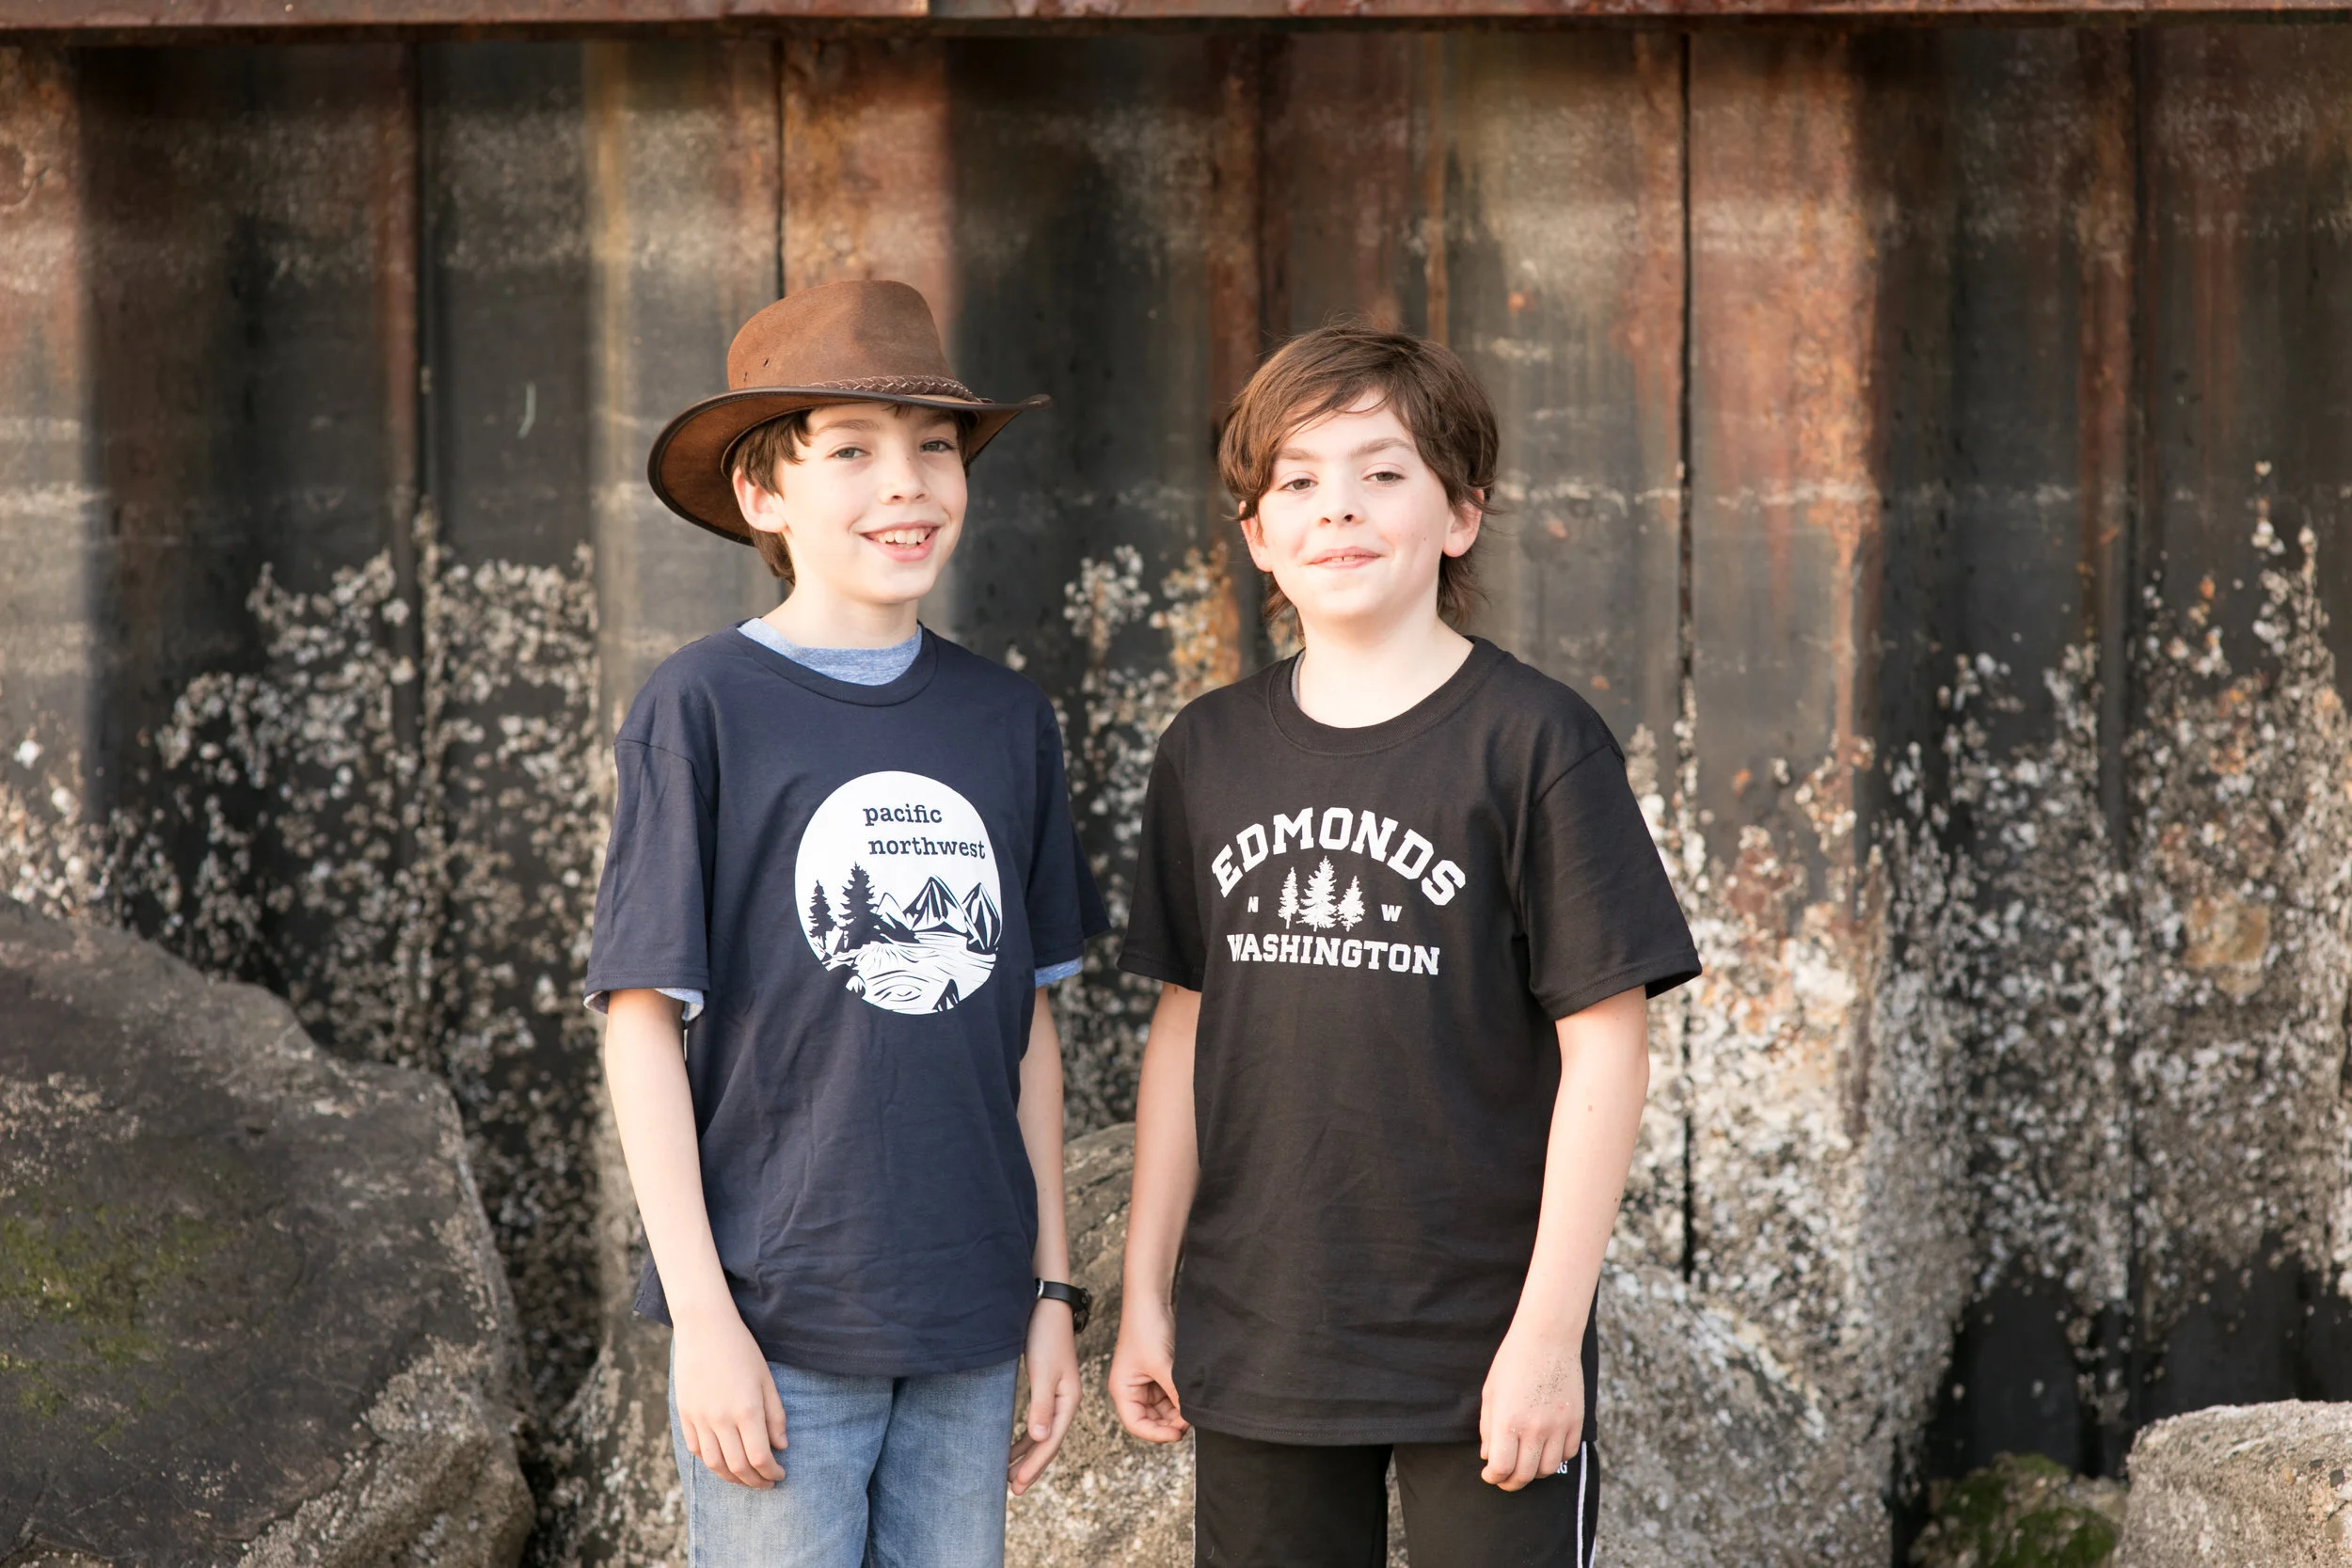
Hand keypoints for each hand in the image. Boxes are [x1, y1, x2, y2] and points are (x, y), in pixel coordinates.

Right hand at [672, 1308, 786, 1488]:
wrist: (704, 1328)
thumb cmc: (742, 1350)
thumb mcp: (767, 1379)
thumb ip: (775, 1416)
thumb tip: (780, 1447)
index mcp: (746, 1410)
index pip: (760, 1458)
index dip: (772, 1472)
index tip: (781, 1474)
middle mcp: (721, 1419)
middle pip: (738, 1467)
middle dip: (755, 1481)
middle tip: (767, 1482)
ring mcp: (699, 1419)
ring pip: (715, 1464)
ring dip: (732, 1478)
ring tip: (746, 1478)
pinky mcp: (684, 1414)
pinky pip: (697, 1450)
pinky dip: (712, 1462)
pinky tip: (723, 1462)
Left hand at [1009, 1298, 1081, 1494]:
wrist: (1047, 1304)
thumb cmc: (1045, 1335)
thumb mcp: (1043, 1371)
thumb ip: (1041, 1405)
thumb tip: (1039, 1438)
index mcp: (1068, 1400)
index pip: (1051, 1441)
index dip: (1034, 1465)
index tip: (1017, 1485)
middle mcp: (1065, 1401)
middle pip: (1048, 1442)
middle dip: (1031, 1466)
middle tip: (1013, 1489)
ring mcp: (1057, 1395)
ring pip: (1042, 1434)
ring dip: (1027, 1455)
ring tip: (1009, 1475)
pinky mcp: (1046, 1386)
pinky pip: (1037, 1421)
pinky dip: (1025, 1437)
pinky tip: (1013, 1446)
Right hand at [1107, 1294, 1186, 1442]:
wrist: (1152, 1300)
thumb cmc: (1145, 1329)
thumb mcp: (1162, 1365)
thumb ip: (1175, 1393)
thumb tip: (1190, 1415)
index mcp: (1123, 1390)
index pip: (1137, 1424)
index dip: (1156, 1434)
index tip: (1177, 1434)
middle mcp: (1132, 1389)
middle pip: (1151, 1419)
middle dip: (1170, 1423)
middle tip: (1191, 1419)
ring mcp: (1146, 1381)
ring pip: (1163, 1409)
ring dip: (1177, 1411)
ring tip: (1193, 1407)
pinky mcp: (1159, 1373)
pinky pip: (1170, 1394)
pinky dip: (1180, 1398)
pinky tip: (1191, 1397)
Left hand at [1479, 1318, 1583, 1490]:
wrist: (1548, 1338)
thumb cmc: (1513, 1361)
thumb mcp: (1491, 1392)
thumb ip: (1488, 1428)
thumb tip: (1488, 1457)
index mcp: (1508, 1421)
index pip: (1501, 1468)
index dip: (1493, 1477)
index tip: (1489, 1475)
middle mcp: (1535, 1428)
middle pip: (1525, 1474)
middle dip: (1511, 1482)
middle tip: (1505, 1478)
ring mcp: (1558, 1426)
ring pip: (1548, 1469)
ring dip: (1534, 1472)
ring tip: (1525, 1464)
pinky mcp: (1576, 1421)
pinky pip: (1568, 1453)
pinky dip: (1555, 1457)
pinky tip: (1545, 1449)